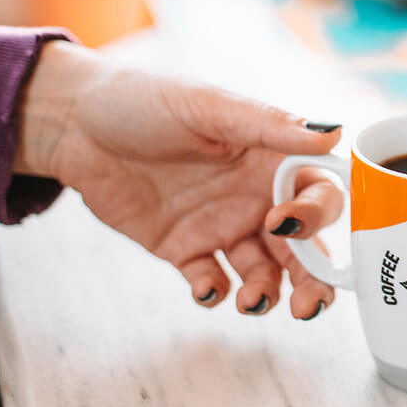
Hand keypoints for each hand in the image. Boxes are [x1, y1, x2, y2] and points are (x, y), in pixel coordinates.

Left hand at [15, 40, 344, 318]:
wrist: (73, 125)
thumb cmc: (142, 100)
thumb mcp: (208, 107)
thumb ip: (269, 126)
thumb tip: (333, 132)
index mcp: (270, 159)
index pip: (319, 193)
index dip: (316, 215)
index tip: (284, 222)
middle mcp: (255, 196)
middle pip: (303, 246)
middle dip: (313, 280)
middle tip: (307, 306)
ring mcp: (222, 225)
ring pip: (264, 272)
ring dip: (266, 293)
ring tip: (250, 302)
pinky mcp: (185, 248)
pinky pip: (212, 280)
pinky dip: (215, 292)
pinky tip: (205, 288)